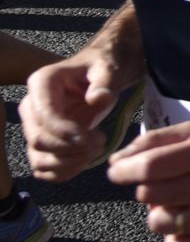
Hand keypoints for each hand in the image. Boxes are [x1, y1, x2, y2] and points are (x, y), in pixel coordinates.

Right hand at [19, 54, 125, 182]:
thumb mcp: (107, 68)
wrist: (101, 75)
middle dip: (71, 149)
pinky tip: (85, 161)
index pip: (43, 115)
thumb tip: (97, 99)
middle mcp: (30, 107)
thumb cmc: (101, 68)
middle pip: (38, 140)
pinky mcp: (42, 145)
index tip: (88, 138)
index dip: (64, 131)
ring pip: (39, 159)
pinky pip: (43, 169)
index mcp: (41, 83)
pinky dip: (63, 173)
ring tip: (96, 148)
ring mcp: (34, 128)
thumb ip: (104, 82)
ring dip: (70, 163)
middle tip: (100, 141)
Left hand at [108, 124, 189, 241]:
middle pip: (150, 195)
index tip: (118, 172)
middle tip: (166, 183)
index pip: (151, 166)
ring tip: (182, 202)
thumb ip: (156, 141)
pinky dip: (174, 239)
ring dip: (161, 212)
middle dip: (147, 188)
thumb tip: (115, 162)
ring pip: (158, 223)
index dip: (125, 170)